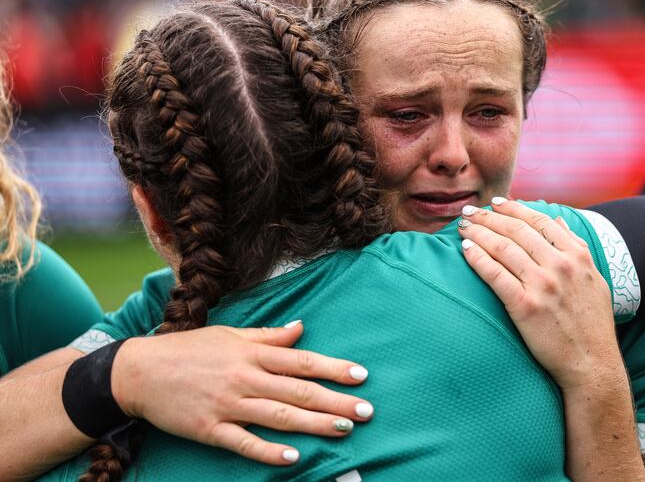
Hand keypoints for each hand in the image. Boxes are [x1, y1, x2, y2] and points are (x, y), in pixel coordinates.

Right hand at [112, 323, 372, 464]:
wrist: (139, 372)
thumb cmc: (189, 349)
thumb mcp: (230, 334)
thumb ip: (269, 335)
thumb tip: (301, 327)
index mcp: (252, 354)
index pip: (302, 361)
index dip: (334, 368)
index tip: (361, 376)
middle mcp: (245, 378)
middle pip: (298, 391)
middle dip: (335, 401)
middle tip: (366, 411)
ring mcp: (228, 405)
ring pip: (279, 416)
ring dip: (314, 424)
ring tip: (343, 430)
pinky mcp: (210, 429)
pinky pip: (244, 442)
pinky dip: (268, 450)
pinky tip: (294, 456)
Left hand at [457, 199, 625, 390]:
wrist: (591, 364)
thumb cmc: (592, 323)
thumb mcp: (594, 279)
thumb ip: (576, 246)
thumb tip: (559, 220)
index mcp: (577, 256)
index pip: (539, 221)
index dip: (513, 209)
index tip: (495, 203)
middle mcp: (561, 266)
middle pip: (517, 231)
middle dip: (489, 217)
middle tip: (470, 212)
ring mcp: (543, 285)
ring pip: (503, 248)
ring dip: (479, 233)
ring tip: (462, 228)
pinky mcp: (525, 306)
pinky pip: (495, 274)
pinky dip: (478, 258)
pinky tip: (466, 250)